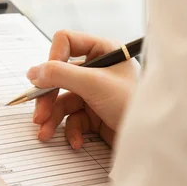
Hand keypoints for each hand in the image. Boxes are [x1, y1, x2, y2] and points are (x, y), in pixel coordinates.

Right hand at [28, 30, 139, 147]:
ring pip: (61, 101)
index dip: (52, 60)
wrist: (154, 140)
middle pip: (57, 76)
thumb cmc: (133, 104)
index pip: (65, 42)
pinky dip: (71, 131)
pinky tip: (76, 142)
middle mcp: (97, 69)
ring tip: (46, 134)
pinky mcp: (94, 113)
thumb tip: (33, 72)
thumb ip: (60, 74)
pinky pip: (72, 119)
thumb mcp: (94, 84)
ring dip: (52, 119)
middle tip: (39, 115)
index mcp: (102, 50)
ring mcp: (94, 92)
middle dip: (47, 99)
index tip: (45, 79)